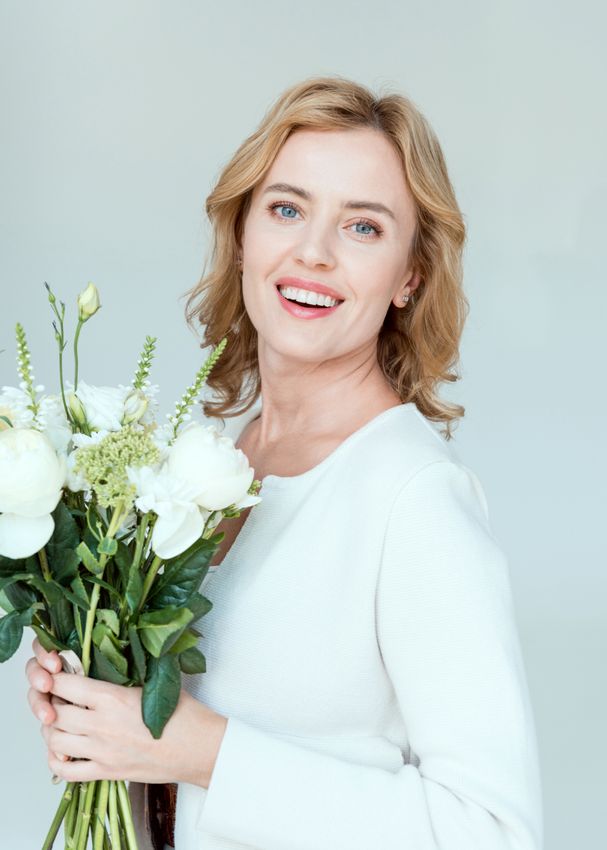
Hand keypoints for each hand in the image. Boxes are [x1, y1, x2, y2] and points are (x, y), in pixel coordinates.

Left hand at [27, 643, 227, 786]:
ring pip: (54, 740)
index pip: (64, 684)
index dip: (54, 676)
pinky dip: (56, 759)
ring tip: (60, 718)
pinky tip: (64, 748)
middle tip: (57, 695)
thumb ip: (124, 674)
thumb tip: (105, 660)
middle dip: (49, 702)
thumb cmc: (184, 714)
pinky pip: (65, 771)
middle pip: (54, 712)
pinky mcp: (106, 772)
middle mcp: (101, 725)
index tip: (56, 672)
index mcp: (113, 697)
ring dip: (50, 728)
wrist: (200, 748)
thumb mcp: (154, 682)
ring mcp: (101, 752)